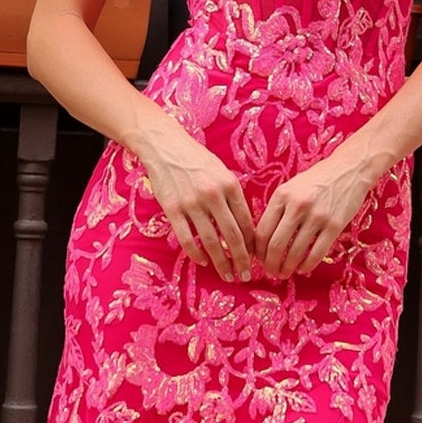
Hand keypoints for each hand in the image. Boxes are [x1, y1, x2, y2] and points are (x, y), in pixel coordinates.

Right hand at [136, 119, 256, 279]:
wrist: (165, 146)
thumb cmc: (197, 160)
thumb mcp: (222, 172)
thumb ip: (233, 196)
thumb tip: (245, 226)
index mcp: (230, 185)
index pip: (246, 222)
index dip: (253, 244)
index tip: (256, 258)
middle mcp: (213, 195)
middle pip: (233, 236)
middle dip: (242, 260)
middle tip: (246, 276)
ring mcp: (192, 203)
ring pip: (210, 241)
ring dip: (221, 262)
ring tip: (227, 275)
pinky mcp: (173, 209)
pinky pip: (186, 238)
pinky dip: (196, 253)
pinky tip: (203, 262)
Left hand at [255, 149, 376, 276]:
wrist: (350, 169)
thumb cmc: (317, 179)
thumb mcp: (291, 187)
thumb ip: (278, 209)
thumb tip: (264, 240)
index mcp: (282, 195)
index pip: (262, 231)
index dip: (258, 251)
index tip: (260, 259)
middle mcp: (297, 205)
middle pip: (275, 245)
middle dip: (270, 264)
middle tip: (271, 272)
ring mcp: (317, 216)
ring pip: (295, 252)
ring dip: (287, 268)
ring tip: (285, 273)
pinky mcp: (335, 225)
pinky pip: (317, 253)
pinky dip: (307, 265)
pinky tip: (303, 269)